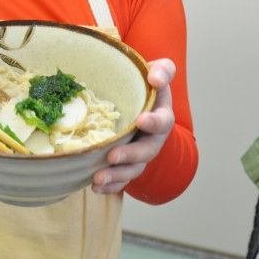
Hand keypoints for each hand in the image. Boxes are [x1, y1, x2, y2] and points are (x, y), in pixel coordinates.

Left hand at [91, 58, 175, 194]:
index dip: (154, 122)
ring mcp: (140, 153)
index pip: (162, 121)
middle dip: (130, 156)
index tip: (141, 120)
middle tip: (112, 157)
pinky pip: (121, 178)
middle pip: (146, 151)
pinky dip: (110, 186)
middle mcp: (153, 138)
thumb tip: (155, 78)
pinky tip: (96, 187)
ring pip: (133, 169)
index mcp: (161, 116)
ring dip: (116, 176)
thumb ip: (162, 71)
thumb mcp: (158, 72)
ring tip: (97, 178)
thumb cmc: (147, 85)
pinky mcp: (127, 163)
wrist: (141, 101)